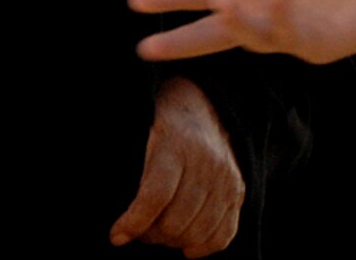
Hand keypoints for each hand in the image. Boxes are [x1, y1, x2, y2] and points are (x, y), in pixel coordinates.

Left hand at [109, 77, 243, 255]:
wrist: (204, 108)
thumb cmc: (163, 130)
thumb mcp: (142, 139)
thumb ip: (133, 177)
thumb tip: (118, 231)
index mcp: (177, 145)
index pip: (156, 195)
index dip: (134, 222)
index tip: (116, 235)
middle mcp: (207, 162)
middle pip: (176, 221)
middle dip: (150, 234)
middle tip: (139, 229)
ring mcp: (226, 178)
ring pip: (197, 232)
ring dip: (172, 241)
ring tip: (159, 232)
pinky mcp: (238, 191)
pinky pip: (223, 234)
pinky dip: (202, 246)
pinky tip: (186, 245)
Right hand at [129, 0, 355, 64]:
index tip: (137, 1)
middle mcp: (267, 8)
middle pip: (215, 28)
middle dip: (182, 37)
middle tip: (145, 45)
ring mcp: (290, 30)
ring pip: (248, 35)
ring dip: (234, 21)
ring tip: (223, 2)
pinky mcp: (316, 44)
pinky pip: (286, 36)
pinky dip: (275, 19)